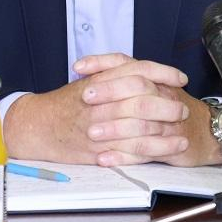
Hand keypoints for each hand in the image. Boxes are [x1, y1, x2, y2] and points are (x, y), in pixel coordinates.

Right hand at [2, 53, 221, 166]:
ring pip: (141, 127)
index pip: (138, 70)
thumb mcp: (89, 78)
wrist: (38, 126)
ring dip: (167, 131)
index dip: (163, 72)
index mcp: (101, 79)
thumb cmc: (65, 103)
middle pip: (143, 98)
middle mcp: (101, 100)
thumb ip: (115, 72)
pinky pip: (133, 151)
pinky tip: (169, 150)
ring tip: (183, 133)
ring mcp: (100, 126)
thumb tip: (147, 72)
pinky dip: (155, 151)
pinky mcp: (99, 149)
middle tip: (183, 108)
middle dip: (168, 104)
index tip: (180, 78)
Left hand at [77, 54, 221, 166]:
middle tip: (85, 97)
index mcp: (152, 79)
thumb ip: (124, 79)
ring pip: (140, 121)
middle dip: (108, 92)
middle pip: (135, 87)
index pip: (126, 63)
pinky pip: (145, 151)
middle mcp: (160, 95)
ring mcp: (166, 121)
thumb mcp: (152, 87)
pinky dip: (123, 156)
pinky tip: (104, 158)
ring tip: (91, 133)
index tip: (78, 68)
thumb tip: (88, 74)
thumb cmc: (172, 108)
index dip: (102, 64)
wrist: (206, 132)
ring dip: (114, 128)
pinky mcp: (170, 145)